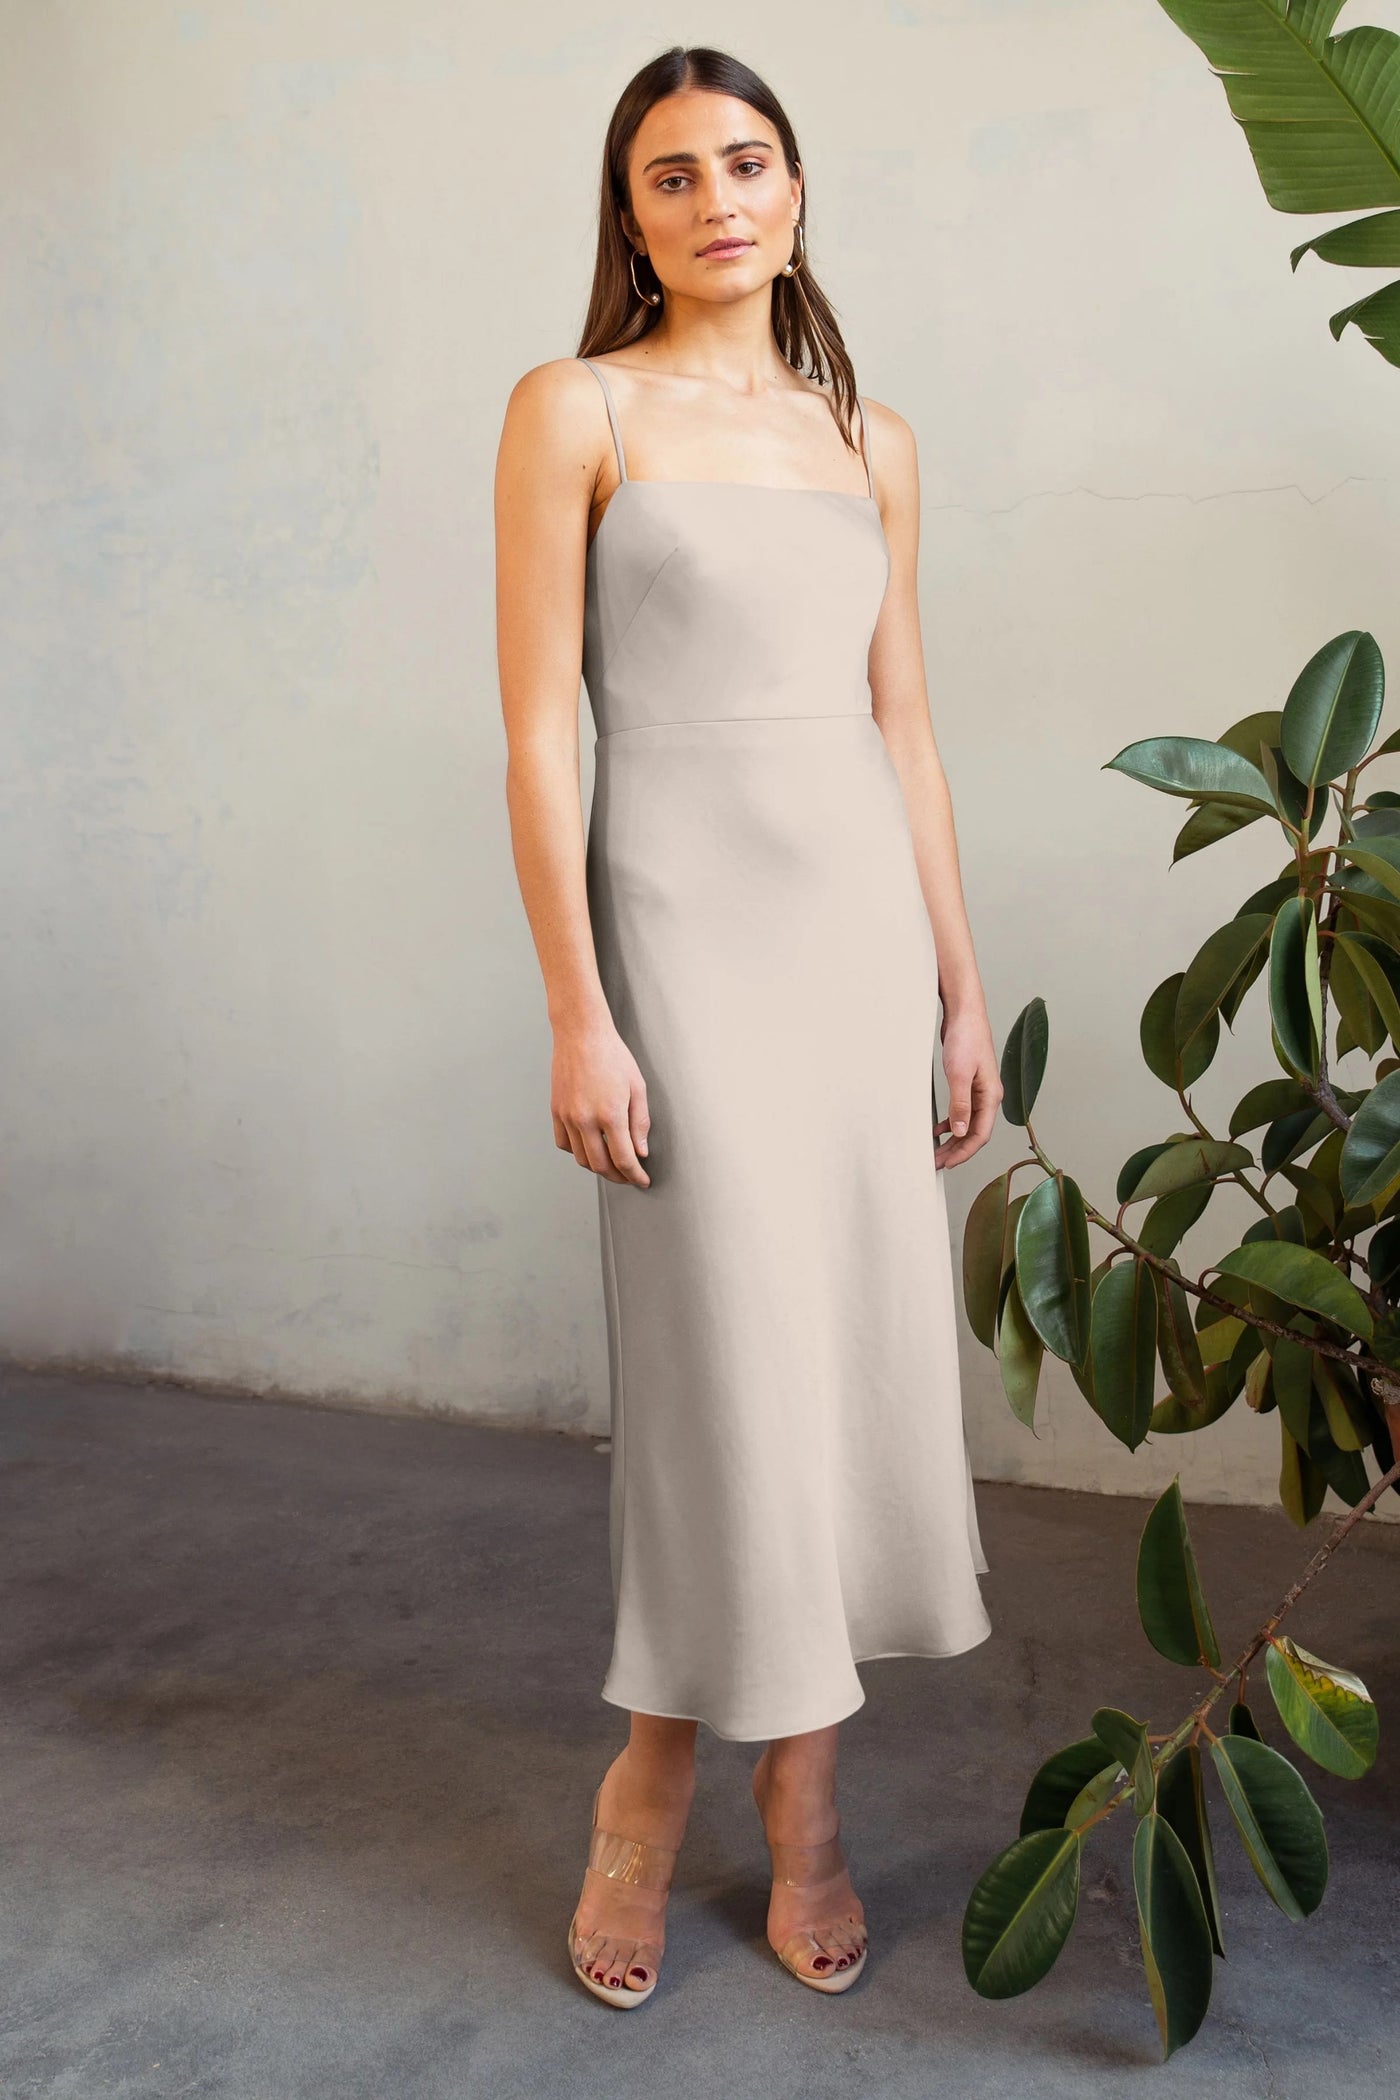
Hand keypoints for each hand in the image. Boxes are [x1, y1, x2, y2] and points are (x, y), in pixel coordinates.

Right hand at [551, 1018, 651, 1186]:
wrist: (581, 1034)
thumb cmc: (613, 1056)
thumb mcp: (638, 1087)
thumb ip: (640, 1123)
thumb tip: (640, 1151)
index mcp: (610, 1114)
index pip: (624, 1159)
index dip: (635, 1175)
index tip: (642, 1181)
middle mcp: (585, 1119)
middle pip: (601, 1165)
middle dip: (618, 1176)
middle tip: (630, 1176)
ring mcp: (567, 1116)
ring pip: (581, 1158)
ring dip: (598, 1167)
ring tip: (612, 1163)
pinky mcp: (556, 1111)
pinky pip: (564, 1143)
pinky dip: (578, 1152)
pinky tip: (590, 1147)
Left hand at [934, 1003, 1001, 1169]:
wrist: (965, 1014)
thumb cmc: (966, 1039)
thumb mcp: (959, 1074)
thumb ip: (960, 1104)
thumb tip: (959, 1131)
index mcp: (991, 1097)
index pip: (980, 1135)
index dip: (964, 1152)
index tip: (948, 1164)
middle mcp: (988, 1097)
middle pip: (974, 1133)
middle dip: (956, 1151)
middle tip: (936, 1163)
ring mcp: (979, 1091)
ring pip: (967, 1124)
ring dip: (952, 1139)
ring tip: (935, 1151)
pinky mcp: (969, 1084)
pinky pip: (962, 1112)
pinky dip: (951, 1123)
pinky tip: (938, 1129)